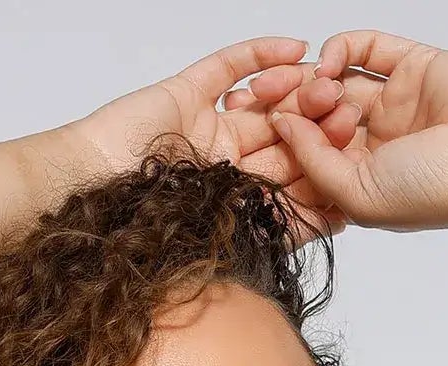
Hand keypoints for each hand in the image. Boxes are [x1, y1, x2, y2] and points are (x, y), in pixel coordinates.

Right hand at [28, 39, 365, 248]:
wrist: (89, 198)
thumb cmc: (140, 226)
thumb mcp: (224, 234)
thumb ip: (274, 228)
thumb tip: (331, 226)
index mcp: (232, 202)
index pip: (287, 187)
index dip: (321, 179)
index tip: (358, 174)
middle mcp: (224, 162)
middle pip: (281, 141)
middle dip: (317, 131)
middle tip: (351, 122)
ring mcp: (207, 124)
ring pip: (264, 102)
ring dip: (298, 94)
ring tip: (328, 87)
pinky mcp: (187, 90)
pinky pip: (232, 65)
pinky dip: (262, 54)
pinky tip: (296, 48)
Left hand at [261, 31, 447, 231]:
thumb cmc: (436, 189)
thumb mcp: (358, 195)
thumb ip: (315, 163)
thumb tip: (282, 126)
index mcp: (362, 183)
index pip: (309, 157)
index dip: (279, 143)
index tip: (249, 131)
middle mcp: (375, 144)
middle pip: (316, 117)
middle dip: (287, 106)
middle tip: (260, 99)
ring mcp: (393, 103)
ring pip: (336, 81)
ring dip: (312, 80)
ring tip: (310, 89)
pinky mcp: (410, 65)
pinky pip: (366, 48)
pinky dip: (341, 48)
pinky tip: (330, 61)